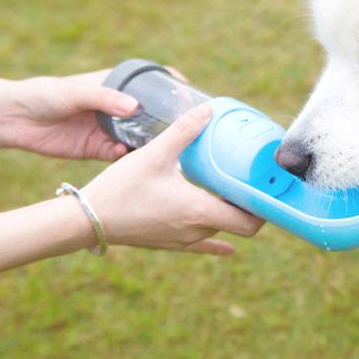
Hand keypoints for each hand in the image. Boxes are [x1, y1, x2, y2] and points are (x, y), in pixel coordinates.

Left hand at [4, 67, 183, 160]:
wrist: (16, 119)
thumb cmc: (45, 94)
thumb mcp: (75, 92)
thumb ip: (103, 98)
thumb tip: (134, 108)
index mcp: (117, 86)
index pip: (154, 82)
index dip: (174, 86)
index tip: (194, 96)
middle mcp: (119, 107)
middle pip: (153, 113)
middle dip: (170, 121)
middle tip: (188, 129)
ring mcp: (111, 128)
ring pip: (141, 137)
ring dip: (153, 143)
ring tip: (167, 149)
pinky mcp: (99, 149)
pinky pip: (121, 155)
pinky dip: (128, 157)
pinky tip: (128, 157)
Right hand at [81, 104, 263, 254]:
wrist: (87, 220)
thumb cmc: (121, 188)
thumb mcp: (155, 154)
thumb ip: (184, 131)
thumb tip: (208, 109)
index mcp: (199, 211)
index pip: (249, 221)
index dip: (264, 208)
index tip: (270, 190)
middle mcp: (196, 231)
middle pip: (238, 226)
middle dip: (251, 208)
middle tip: (255, 185)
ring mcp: (183, 241)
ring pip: (220, 232)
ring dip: (231, 216)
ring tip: (237, 195)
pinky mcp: (169, 243)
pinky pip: (202, 245)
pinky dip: (217, 242)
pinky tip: (227, 248)